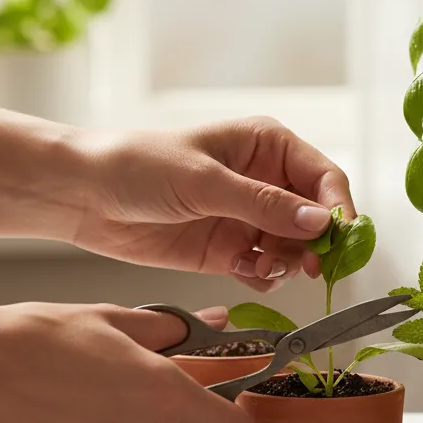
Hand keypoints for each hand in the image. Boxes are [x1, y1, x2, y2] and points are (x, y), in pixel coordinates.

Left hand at [68, 116, 354, 292]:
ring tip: (264, 267)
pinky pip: (266, 268)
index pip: (323, 177)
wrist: (83, 195)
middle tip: (313, 267)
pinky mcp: (229, 249)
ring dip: (289, 262)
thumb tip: (319, 222)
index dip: (337, 208)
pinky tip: (246, 274)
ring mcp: (248, 217)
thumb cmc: (140, 165)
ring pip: (295, 247)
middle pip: (315, 216)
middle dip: (317, 243)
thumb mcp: (205, 181)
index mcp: (267, 145)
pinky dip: (266, 277)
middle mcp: (265, 180)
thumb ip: (264, 205)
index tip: (340, 239)